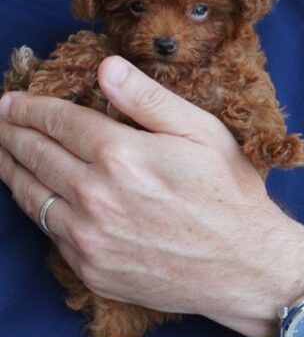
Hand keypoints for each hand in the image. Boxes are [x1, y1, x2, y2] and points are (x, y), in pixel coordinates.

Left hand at [0, 56, 303, 336]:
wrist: (245, 266)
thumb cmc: (230, 194)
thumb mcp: (203, 133)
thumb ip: (149, 99)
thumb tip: (107, 67)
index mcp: (122, 155)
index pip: (58, 121)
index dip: (30, 107)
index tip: (12, 100)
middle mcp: (96, 197)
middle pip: (35, 155)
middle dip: (11, 132)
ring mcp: (90, 239)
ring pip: (30, 196)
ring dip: (10, 168)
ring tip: (0, 152)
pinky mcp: (93, 270)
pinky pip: (48, 233)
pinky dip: (34, 207)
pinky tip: (33, 195)